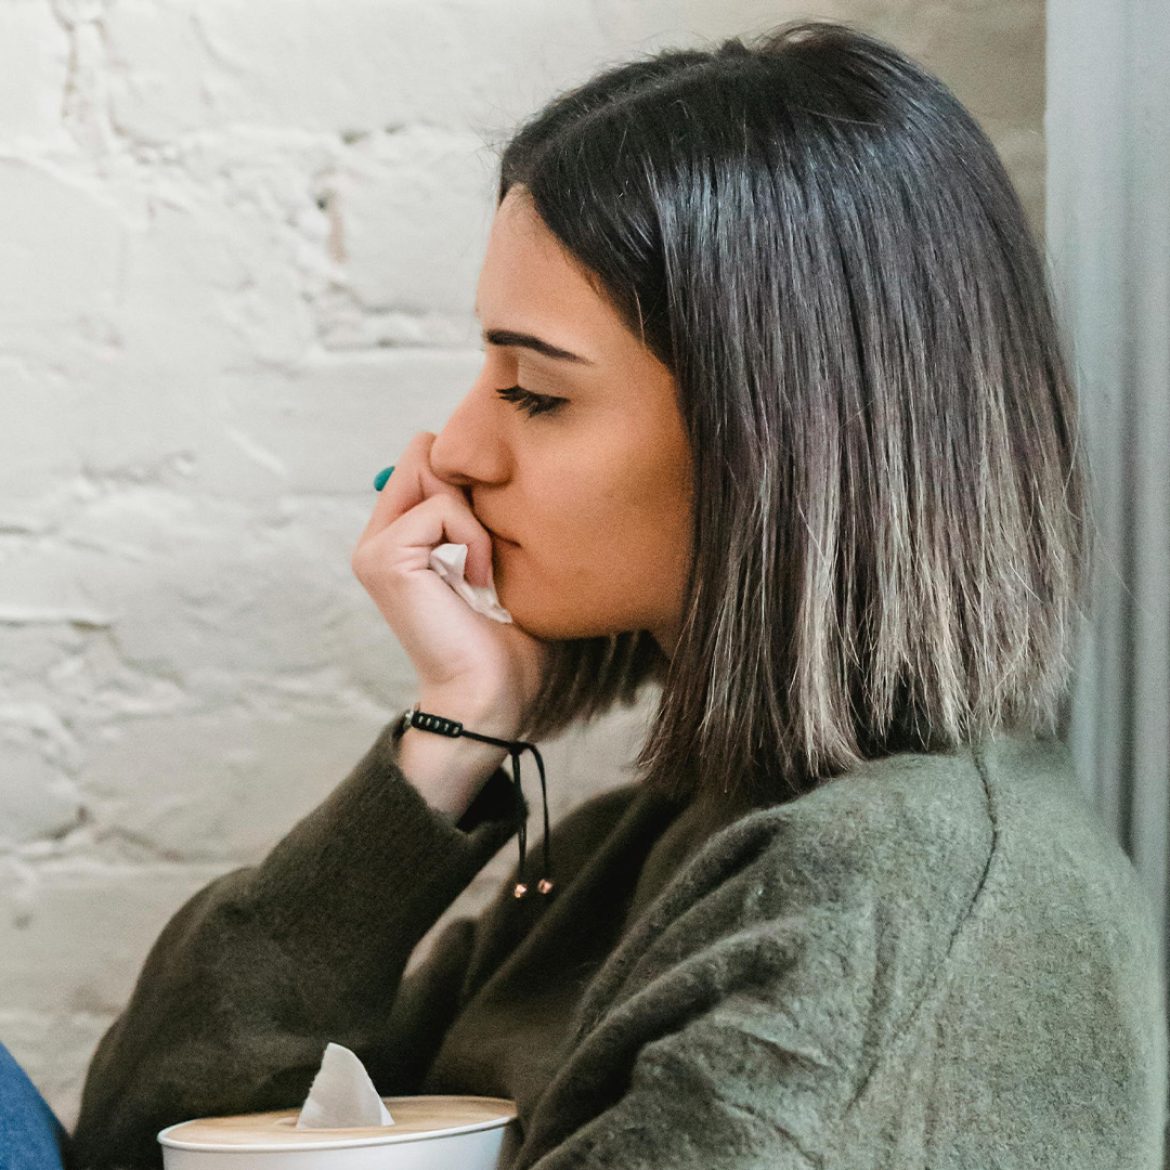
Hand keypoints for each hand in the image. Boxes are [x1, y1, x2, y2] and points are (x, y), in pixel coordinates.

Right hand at [351, 432, 550, 731]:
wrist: (489, 695)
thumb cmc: (507, 638)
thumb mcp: (499, 558)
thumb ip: (484, 511)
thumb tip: (495, 466)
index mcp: (401, 535)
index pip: (428, 457)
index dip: (471, 478)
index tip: (496, 530)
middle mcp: (380, 536)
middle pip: (425, 452)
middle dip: (470, 489)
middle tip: (488, 551)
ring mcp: (375, 546)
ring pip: (432, 470)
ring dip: (475, 518)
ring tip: (485, 571)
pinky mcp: (384, 557)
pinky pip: (441, 508)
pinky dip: (473, 539)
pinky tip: (479, 581)